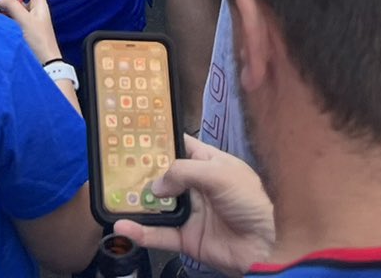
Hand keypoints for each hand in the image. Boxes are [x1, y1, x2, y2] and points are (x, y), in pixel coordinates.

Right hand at [0, 0, 61, 66]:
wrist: (45, 66)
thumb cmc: (39, 41)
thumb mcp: (25, 20)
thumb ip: (12, 6)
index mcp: (40, 5)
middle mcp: (35, 11)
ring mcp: (28, 22)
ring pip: (16, 7)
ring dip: (6, 1)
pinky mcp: (22, 32)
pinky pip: (11, 18)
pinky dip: (3, 14)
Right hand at [112, 136, 274, 275]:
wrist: (267, 245)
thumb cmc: (251, 201)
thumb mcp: (220, 174)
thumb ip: (184, 172)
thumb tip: (156, 186)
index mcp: (209, 163)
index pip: (181, 146)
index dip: (161, 141)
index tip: (135, 135)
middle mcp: (197, 186)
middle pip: (164, 176)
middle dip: (142, 172)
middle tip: (115, 167)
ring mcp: (191, 213)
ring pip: (158, 205)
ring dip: (138, 202)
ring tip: (113, 196)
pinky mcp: (187, 239)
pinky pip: (160, 234)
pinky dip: (141, 232)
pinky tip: (123, 226)